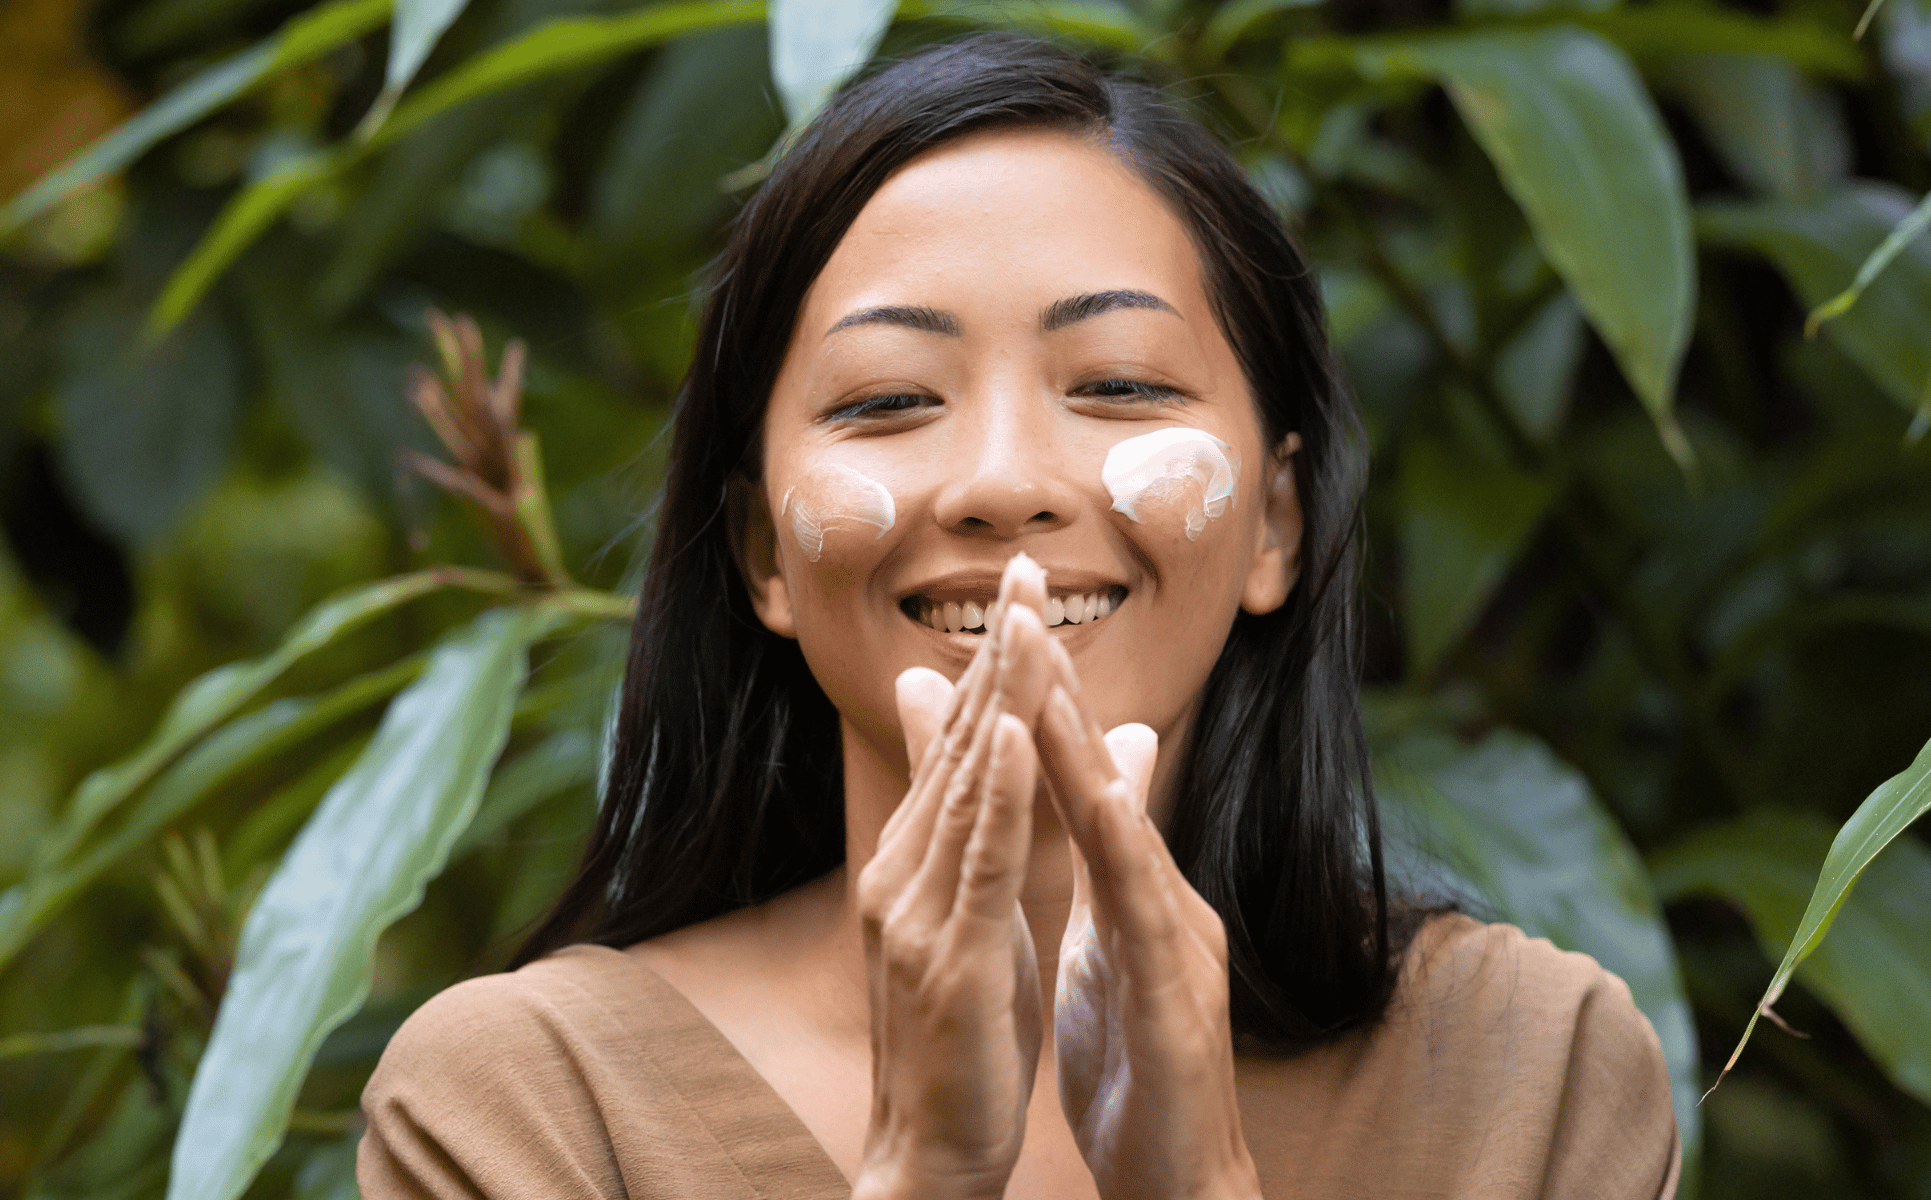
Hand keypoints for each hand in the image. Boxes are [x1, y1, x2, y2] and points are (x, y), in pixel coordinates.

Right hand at [853, 559, 1055, 1199]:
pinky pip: (979, 859)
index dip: (993, 663)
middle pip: (959, 746)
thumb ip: (988, 842)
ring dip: (999, 696)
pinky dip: (995, 790)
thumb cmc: (960, 1041)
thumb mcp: (975, 923)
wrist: (928, 1150)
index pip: (960, 747)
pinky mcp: (950, 956)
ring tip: (1027, 617)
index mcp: (914, 865)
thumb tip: (1001, 770)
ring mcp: (919, 913)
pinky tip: (1013, 730)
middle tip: (1024, 564)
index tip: (1022, 585)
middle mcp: (902, 873)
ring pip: (967, 786)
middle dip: (997, 652)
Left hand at [1035, 654, 1259, 1199]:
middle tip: (1025, 602)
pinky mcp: (1178, 1001)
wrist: (1180, 1176)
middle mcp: (1160, 898)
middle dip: (1063, 689)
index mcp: (1131, 888)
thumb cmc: (1140, 1062)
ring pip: (1129, 830)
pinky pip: (1148, 916)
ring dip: (1088, 750)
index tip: (1002, 621)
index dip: (1042, 700)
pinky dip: (1124, 856)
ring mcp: (1176, 945)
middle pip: (1106, 780)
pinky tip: (1103, 807)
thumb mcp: (1101, 943)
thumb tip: (1090, 782)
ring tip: (1049, 679)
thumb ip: (1096, 861)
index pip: (1078, 779)